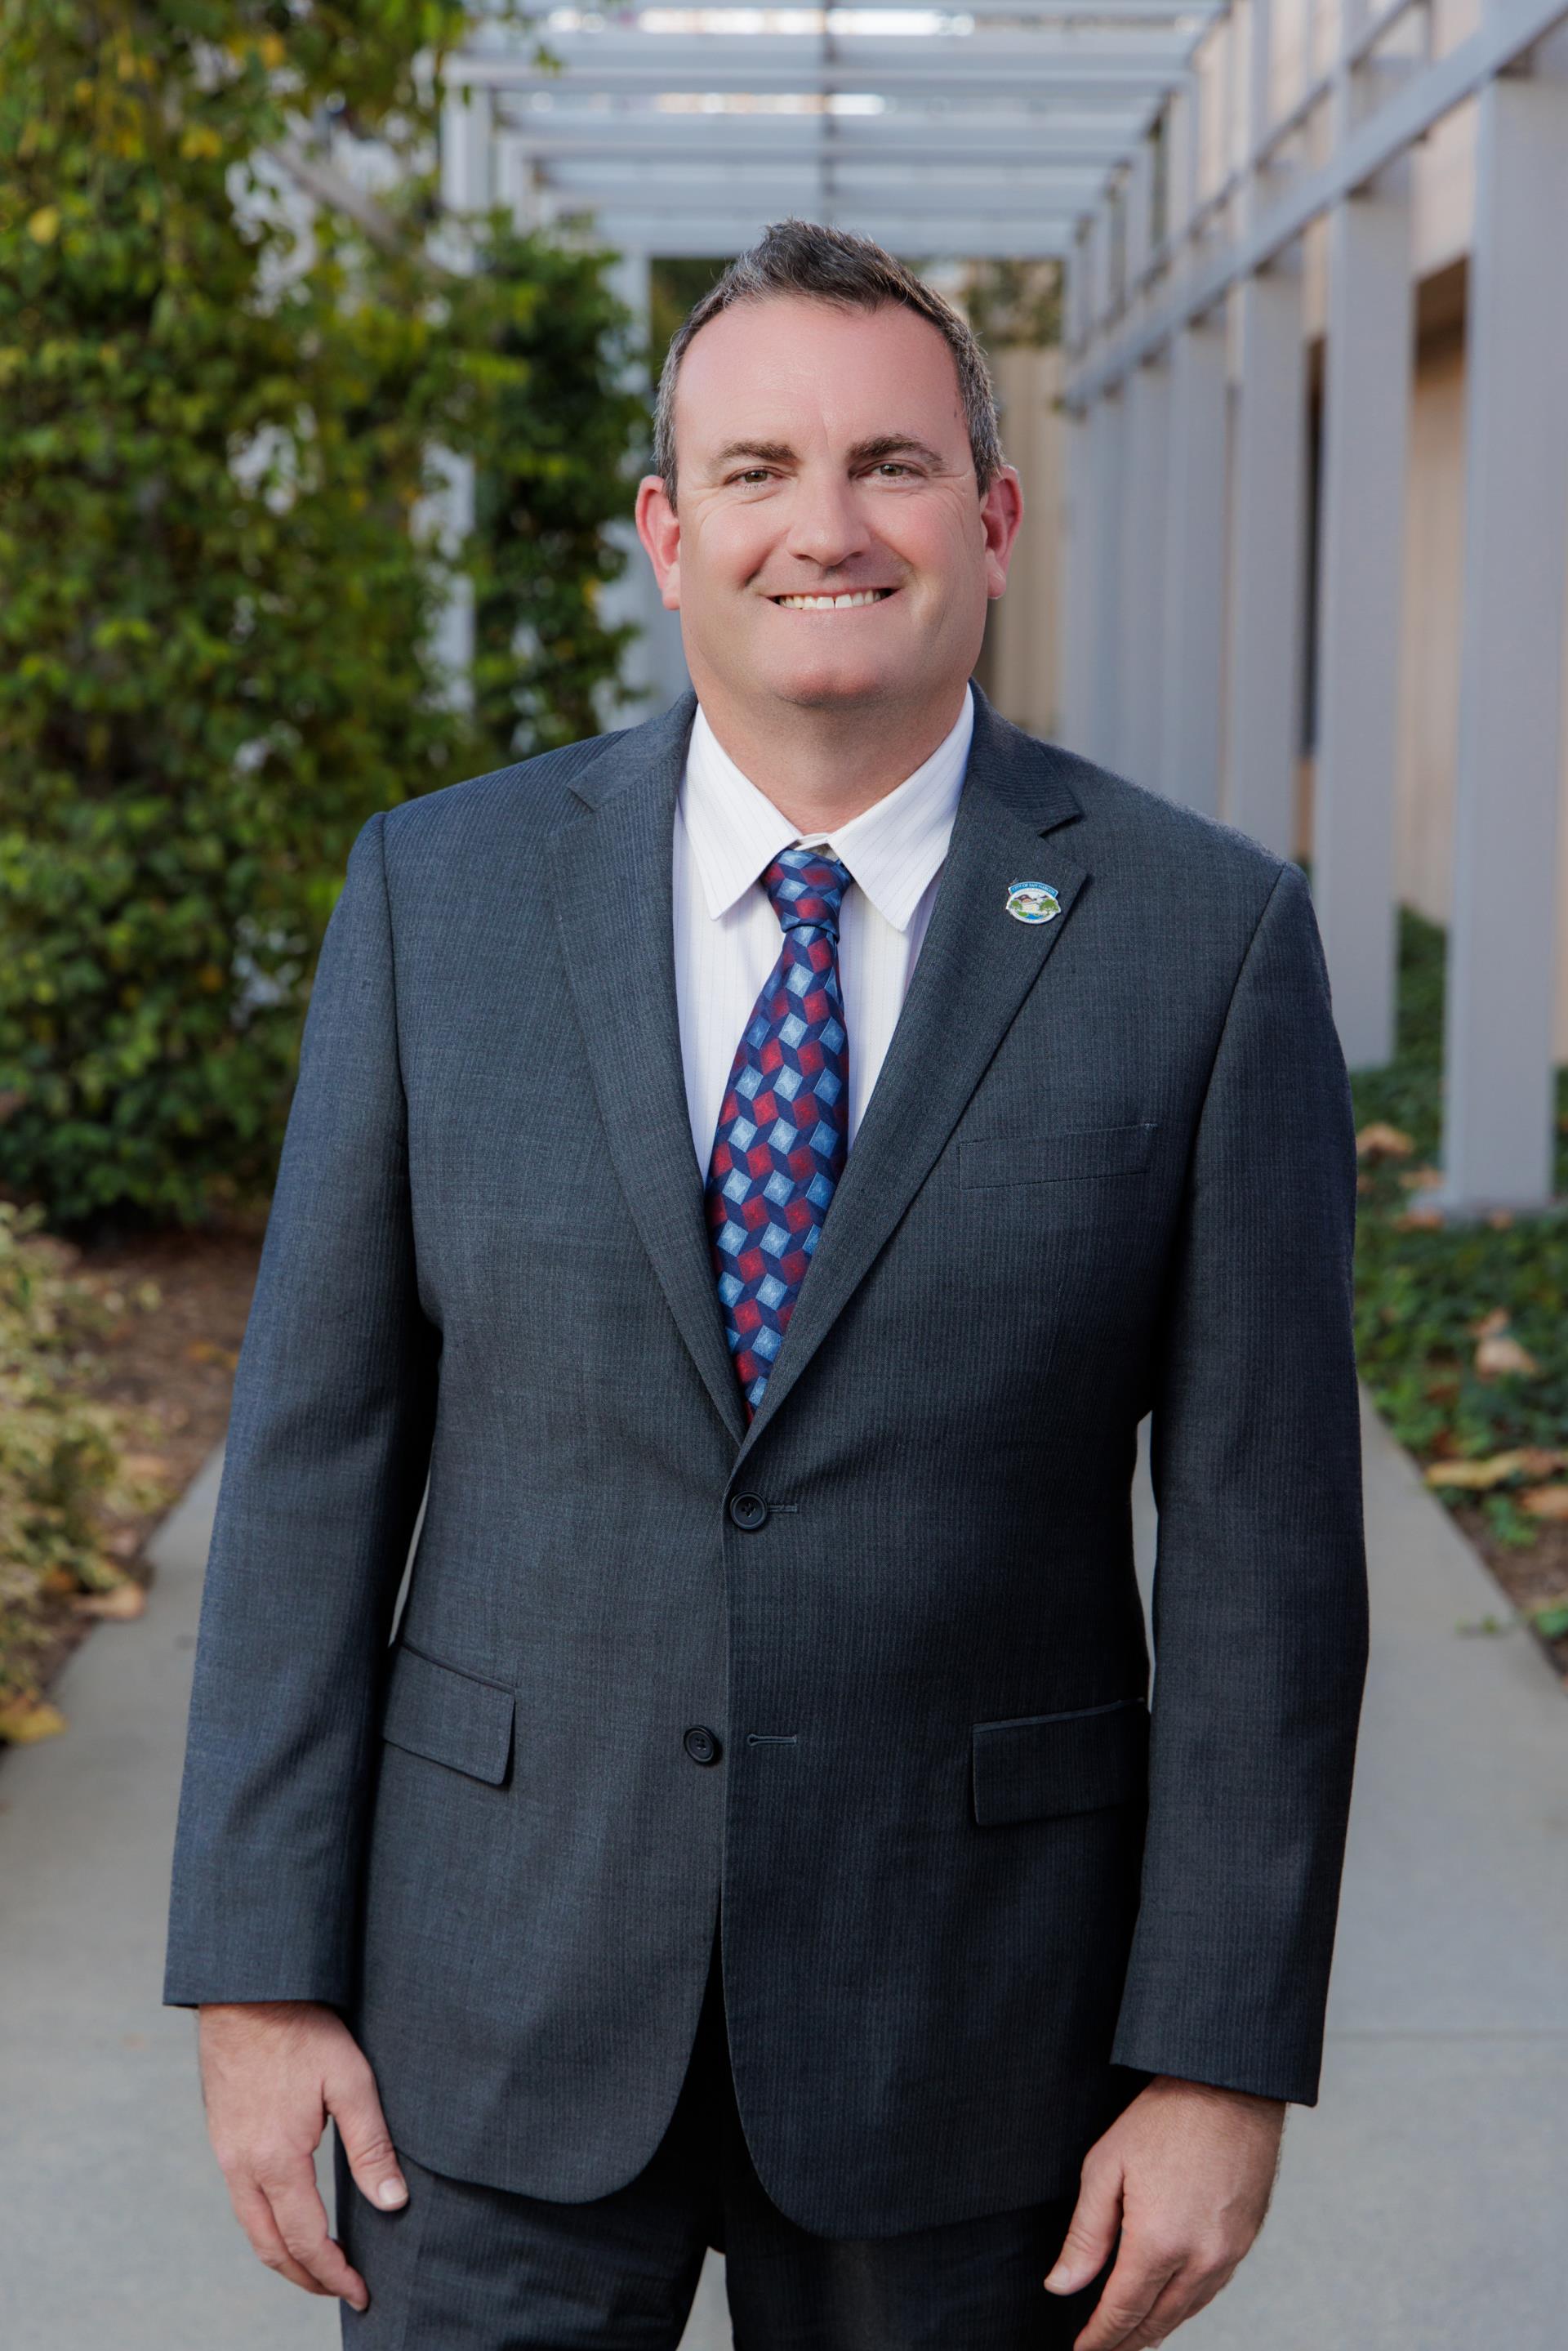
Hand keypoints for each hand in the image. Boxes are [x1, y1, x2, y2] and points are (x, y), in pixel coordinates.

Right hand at [198, 1999, 408, 2311]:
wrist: (245, 1991)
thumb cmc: (302, 2029)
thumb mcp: (350, 2080)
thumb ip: (371, 2145)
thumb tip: (393, 2202)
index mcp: (277, 2160)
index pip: (306, 2241)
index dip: (334, 2274)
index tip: (361, 2292)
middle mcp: (243, 2167)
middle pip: (272, 2248)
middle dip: (308, 2278)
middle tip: (342, 2290)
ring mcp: (227, 2155)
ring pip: (252, 2229)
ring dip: (285, 2257)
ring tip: (319, 2266)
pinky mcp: (222, 2138)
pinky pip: (242, 2202)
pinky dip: (267, 2227)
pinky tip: (291, 2217)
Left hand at [1043, 2073, 1284, 2348]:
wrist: (1229, 2088)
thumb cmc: (1163, 2119)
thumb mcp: (1106, 2168)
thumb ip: (1085, 2236)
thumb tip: (1062, 2287)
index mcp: (1159, 2243)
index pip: (1123, 2311)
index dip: (1100, 2338)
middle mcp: (1199, 2259)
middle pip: (1157, 2321)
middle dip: (1126, 2342)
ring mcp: (1228, 2253)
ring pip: (1187, 2311)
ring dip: (1157, 2328)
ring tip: (1131, 2338)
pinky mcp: (1245, 2241)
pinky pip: (1211, 2290)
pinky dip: (1186, 2306)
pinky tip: (1170, 2306)